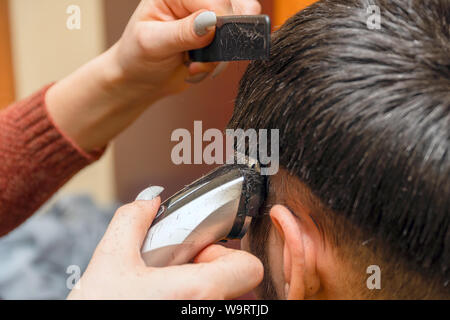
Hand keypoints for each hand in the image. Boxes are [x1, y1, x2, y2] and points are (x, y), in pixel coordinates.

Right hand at [67, 197, 263, 299]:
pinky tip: (163, 302)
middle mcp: (211, 316)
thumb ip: (133, 221)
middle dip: (208, 272)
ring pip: (222, 300)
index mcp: (198, 294)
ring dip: (200, 291)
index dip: (225, 255)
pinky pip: (209, 311)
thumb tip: (149, 201)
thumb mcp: (109, 262)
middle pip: (235, 284)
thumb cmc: (100, 311)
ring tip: (165, 291)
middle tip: (176, 274)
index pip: (249, 267)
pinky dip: (194, 304)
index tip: (198, 256)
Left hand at [113, 0, 262, 97]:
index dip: (218, 19)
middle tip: (199, 56)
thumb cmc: (137, 57)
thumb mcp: (152, 44)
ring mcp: (206, 17)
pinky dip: (220, 62)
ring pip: (238, 28)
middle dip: (221, 39)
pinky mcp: (215, 36)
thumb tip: (210, 22)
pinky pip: (234, 46)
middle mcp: (193, 1)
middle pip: (233, 8)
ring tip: (195, 64)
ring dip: (220, 54)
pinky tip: (198, 65)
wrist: (140, 80)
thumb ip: (182, 33)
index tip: (208, 42)